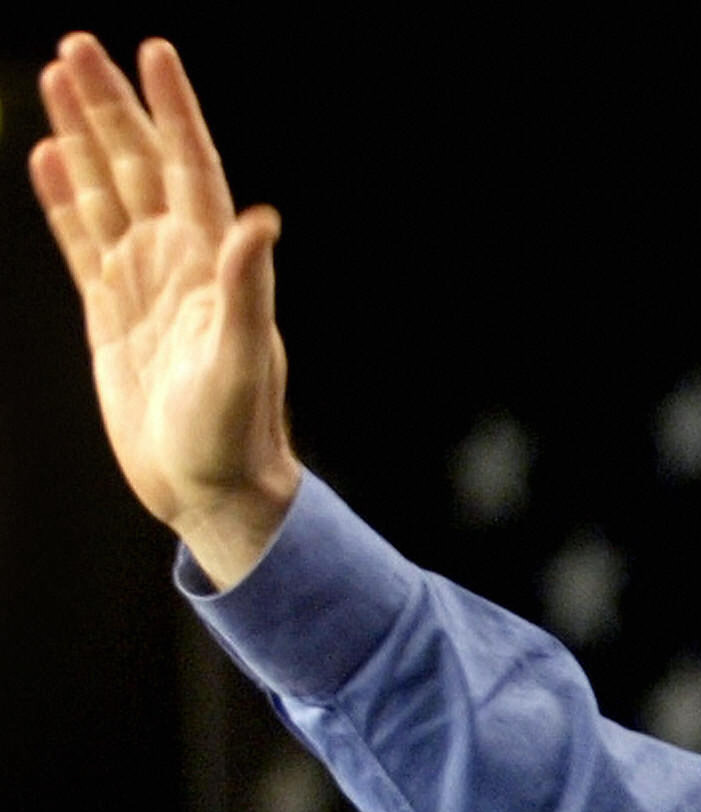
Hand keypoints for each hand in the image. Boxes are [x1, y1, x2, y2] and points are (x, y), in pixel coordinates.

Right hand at [31, 34, 298, 587]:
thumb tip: (261, 220)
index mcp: (214, 265)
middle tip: (76, 45)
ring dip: (84, 137)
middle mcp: (181, 263)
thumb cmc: (237, 432)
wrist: (214, 489)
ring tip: (57, 79)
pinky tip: (50, 156)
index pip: (190, 166)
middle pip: (139, 164)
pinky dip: (66, 197)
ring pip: (107, 192)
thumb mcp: (242, 359)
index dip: (173, 109)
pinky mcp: (113, 314)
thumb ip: (248, 288)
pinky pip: (83, 240)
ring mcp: (145, 285)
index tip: (154, 51)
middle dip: (109, 105)